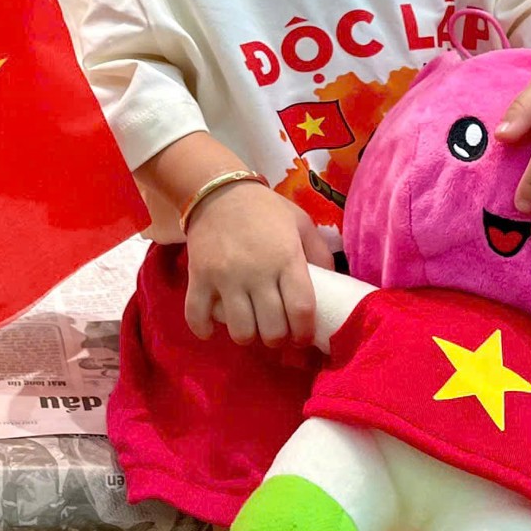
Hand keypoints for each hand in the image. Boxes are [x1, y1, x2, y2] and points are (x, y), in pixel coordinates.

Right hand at [183, 183, 333, 346]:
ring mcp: (226, 277)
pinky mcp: (199, 277)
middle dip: (277, 339)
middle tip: (276, 331)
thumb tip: (333, 286)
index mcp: (287, 258)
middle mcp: (258, 272)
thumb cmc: (265, 209)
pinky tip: (212, 329)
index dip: (304, 332)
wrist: (218, 191)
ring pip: (241, 331)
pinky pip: (198, 316)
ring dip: (248, 336)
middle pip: (272, 329)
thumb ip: (320, 254)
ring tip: (250, 327)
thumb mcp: (301, 223)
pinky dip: (204, 330)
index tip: (302, 335)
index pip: (301, 310)